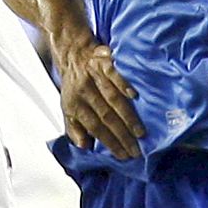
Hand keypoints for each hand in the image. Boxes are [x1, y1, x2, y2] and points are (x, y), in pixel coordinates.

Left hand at [57, 39, 145, 160]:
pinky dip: (123, 84)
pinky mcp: (103, 62)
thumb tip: (84, 146)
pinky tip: (134, 96)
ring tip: (140, 132)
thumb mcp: (67, 108)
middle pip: (105, 116)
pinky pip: (114, 74)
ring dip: (127, 116)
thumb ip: (74, 128)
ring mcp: (93, 76)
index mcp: (75, 104)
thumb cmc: (73, 84)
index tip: (123, 155)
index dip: (109, 142)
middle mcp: (84, 91)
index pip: (94, 127)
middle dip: (122, 135)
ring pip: (112, 98)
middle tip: (136, 150)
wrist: (72, 52)